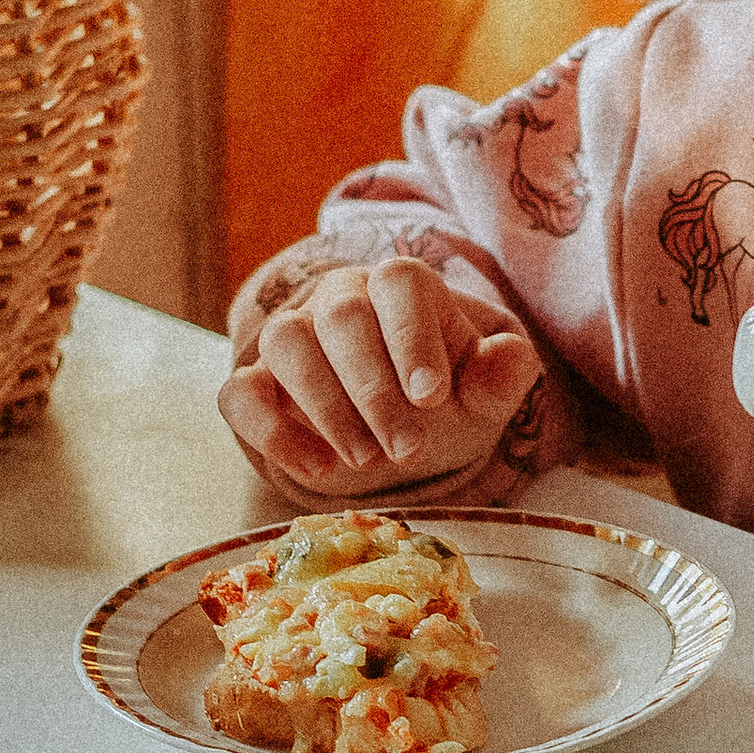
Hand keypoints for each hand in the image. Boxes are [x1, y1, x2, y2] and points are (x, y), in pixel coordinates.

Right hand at [219, 257, 539, 499]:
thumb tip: (513, 356)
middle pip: (342, 318)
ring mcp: (291, 336)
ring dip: (326, 406)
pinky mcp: (255, 383)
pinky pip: (240, 393)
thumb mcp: (480, 391)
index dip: (413, 337)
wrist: (394, 422)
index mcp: (400, 287)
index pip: (399, 285)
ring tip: (367, 461)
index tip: (432, 396)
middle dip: (374, 389)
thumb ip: (501, 373)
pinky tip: (318, 468)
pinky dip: (272, 432)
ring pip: (286, 343)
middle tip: (408, 450)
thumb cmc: (438, 395)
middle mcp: (339, 300)